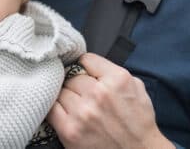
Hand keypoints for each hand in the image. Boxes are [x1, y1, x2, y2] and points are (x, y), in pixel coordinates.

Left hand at [47, 53, 173, 148]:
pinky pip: (51, 109)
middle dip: (77, 84)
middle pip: (71, 76)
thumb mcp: (136, 87)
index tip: (86, 74)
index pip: (85, 59)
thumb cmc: (138, 121)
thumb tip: (88, 65)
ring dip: (67, 97)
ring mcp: (82, 112)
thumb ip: (112, 72)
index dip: (85, 67)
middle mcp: (99, 94)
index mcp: (117, 80)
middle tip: (84, 94)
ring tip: (77, 106)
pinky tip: (66, 113)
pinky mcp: (69, 130)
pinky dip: (56, 109)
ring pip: (60, 91)